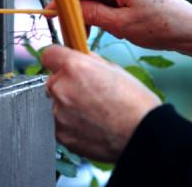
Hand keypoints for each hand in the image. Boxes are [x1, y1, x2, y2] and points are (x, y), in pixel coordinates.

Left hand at [41, 45, 160, 162]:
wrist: (142, 136)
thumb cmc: (135, 103)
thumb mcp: (114, 69)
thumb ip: (90, 62)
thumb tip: (80, 56)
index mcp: (74, 67)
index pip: (49, 54)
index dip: (58, 58)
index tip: (64, 63)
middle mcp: (62, 88)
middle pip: (52, 80)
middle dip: (65, 84)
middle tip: (87, 93)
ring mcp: (59, 114)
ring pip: (55, 104)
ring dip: (68, 106)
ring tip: (93, 113)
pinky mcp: (61, 135)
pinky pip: (59, 124)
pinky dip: (70, 124)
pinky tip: (91, 126)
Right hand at [52, 0, 191, 72]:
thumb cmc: (161, 28)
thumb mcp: (122, 26)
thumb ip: (94, 15)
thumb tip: (70, 10)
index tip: (49, 12)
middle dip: (80, 9)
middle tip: (75, 32)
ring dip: (95, 12)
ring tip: (95, 33)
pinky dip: (109, 11)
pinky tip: (112, 27)